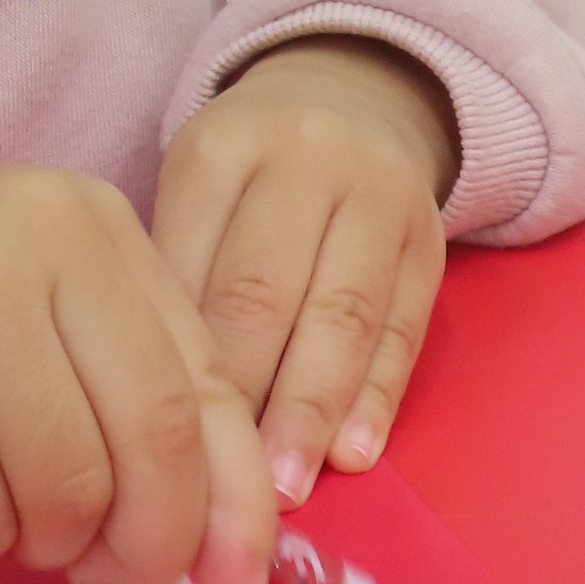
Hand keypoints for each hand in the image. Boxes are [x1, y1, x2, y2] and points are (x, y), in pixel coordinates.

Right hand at [0, 140, 277, 583]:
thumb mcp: (30, 304)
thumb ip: (127, 388)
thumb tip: (231, 548)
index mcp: (92, 222)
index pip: (207, 383)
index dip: (238, 504)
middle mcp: (40, 241)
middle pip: (153, 443)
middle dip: (145, 542)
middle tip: (102, 571)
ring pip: (67, 493)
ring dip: (40, 542)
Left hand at [149, 37, 456, 504]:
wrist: (352, 98)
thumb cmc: (245, 174)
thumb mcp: (195, 189)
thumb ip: (178, 273)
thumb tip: (160, 404)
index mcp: (221, 147)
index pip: (193, 261)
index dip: (178, 356)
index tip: (155, 439)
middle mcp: (303, 162)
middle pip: (266, 290)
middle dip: (243, 394)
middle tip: (218, 481)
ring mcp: (377, 197)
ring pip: (343, 313)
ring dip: (312, 409)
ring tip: (286, 485)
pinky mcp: (429, 242)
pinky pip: (405, 327)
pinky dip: (379, 397)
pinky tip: (354, 453)